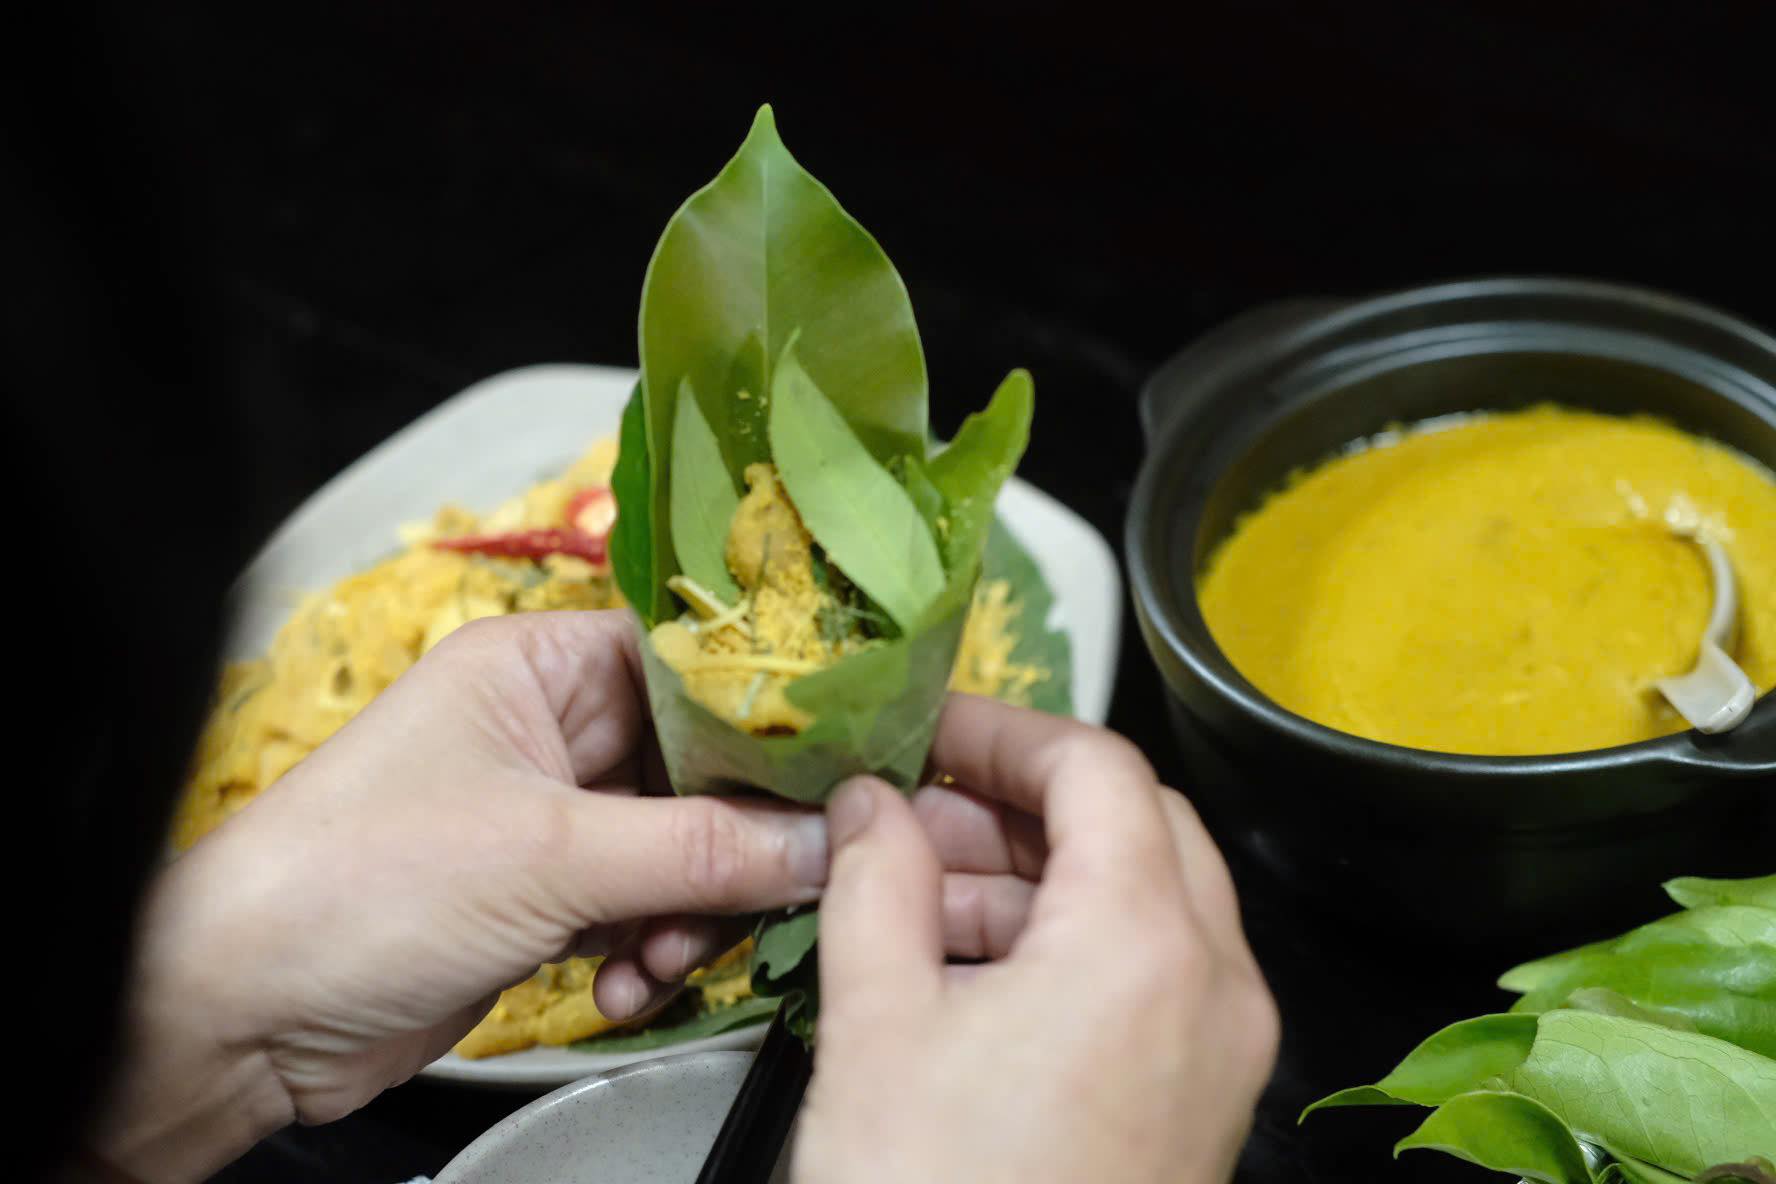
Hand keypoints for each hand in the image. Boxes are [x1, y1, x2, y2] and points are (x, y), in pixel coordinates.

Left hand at [94, 612, 829, 1182]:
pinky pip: (640, 911)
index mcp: (535, 669)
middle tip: (770, 888)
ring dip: (690, 913)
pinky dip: (649, 952)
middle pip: (698, 769)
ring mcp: (544, 819)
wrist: (239, 1016)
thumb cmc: (353, 883)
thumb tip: (824, 842)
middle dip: (732, 843)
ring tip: (659, 957)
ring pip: (679, 851)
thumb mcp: (549, 855)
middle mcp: (545, 732)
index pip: (690, 662)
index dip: (769, 713)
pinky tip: (624, 988)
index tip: (843, 762)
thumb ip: (703, 851)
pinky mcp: (540, 898)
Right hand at [792, 696, 1279, 1183]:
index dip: (1000, 732)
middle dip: (1018, 806)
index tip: (928, 734)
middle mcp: (1213, 989)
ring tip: (918, 905)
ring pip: (1145, 900)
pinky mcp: (1201, 1104)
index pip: (1095, 768)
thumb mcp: (878, 1027)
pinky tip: (966, 979)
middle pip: (1135, 823)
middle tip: (917, 816)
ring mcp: (1220, 1053)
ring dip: (1037, 879)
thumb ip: (876, 880)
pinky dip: (1067, 948)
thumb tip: (875, 804)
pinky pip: (1149, 978)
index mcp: (1143, 945)